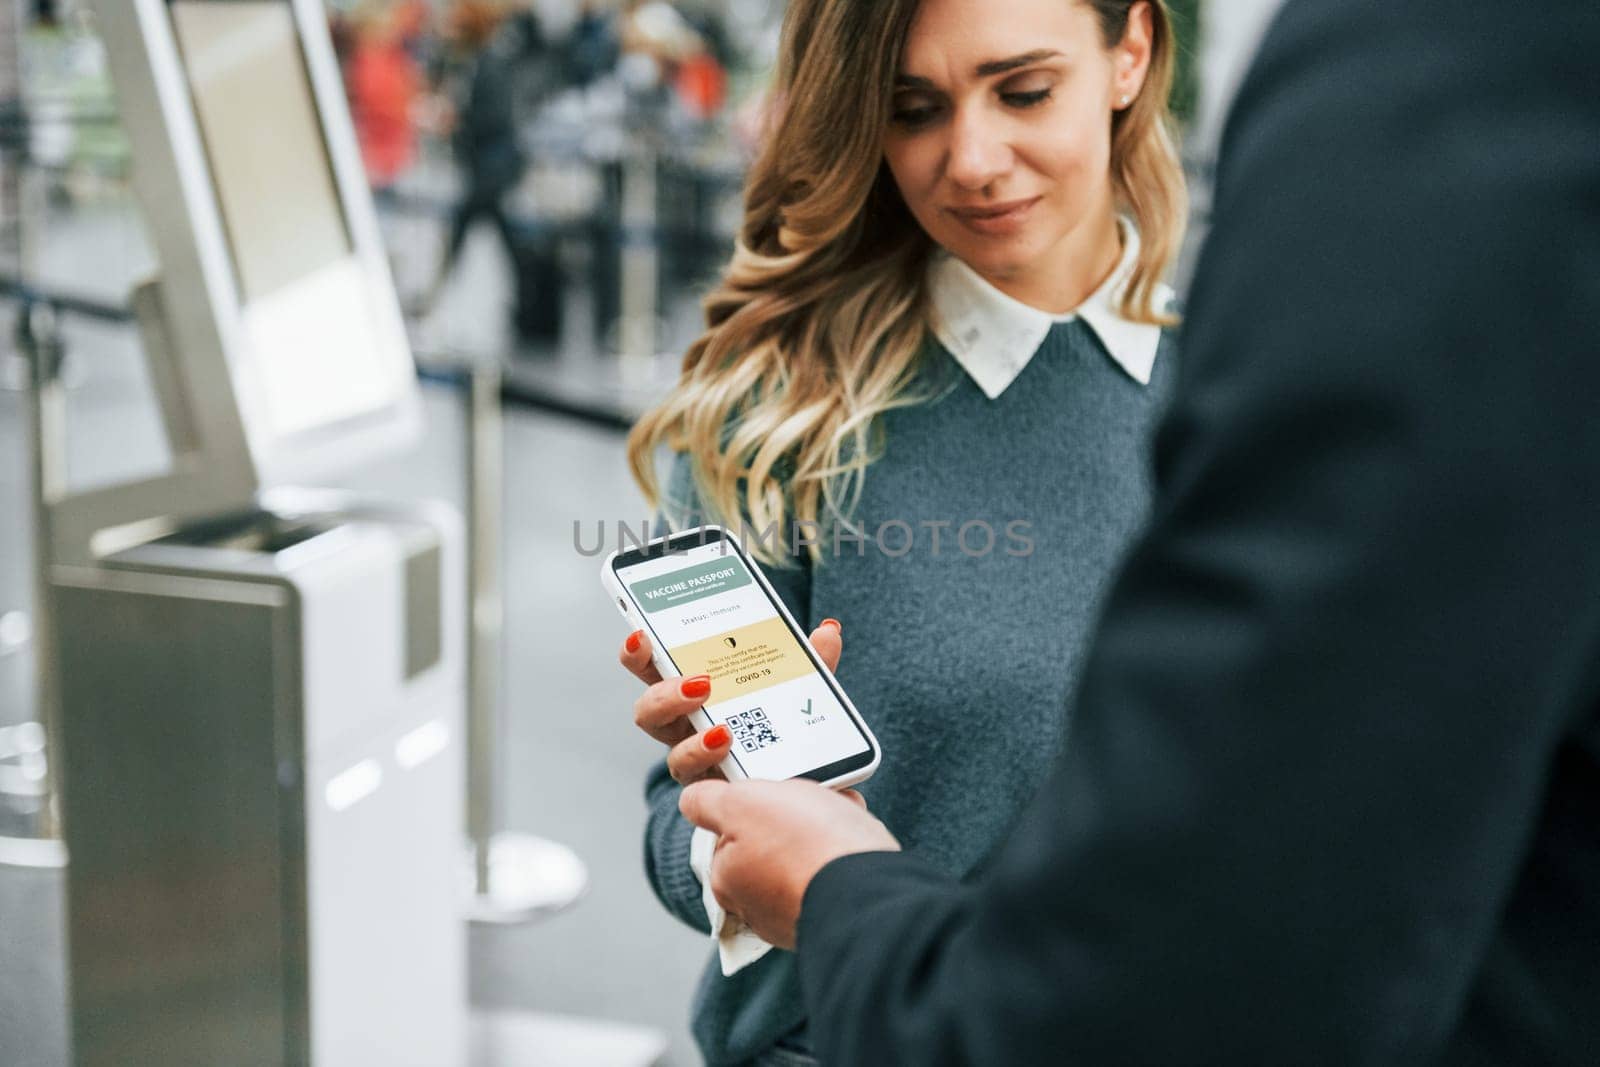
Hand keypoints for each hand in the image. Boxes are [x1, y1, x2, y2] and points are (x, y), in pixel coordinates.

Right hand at [619, 619, 843, 784]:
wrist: (800, 787)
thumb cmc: (780, 722)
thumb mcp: (797, 687)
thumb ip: (810, 662)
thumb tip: (828, 630)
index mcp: (693, 692)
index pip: (653, 669)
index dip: (638, 654)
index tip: (641, 635)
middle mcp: (685, 728)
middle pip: (649, 713)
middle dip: (665, 696)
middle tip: (699, 684)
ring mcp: (697, 762)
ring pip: (672, 757)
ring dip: (694, 743)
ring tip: (723, 732)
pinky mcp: (714, 793)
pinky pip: (702, 788)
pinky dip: (719, 770)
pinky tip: (737, 759)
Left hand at [678, 778, 899, 947]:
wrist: (871, 891)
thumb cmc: (805, 845)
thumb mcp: (741, 804)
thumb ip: (707, 800)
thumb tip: (692, 800)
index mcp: (727, 878)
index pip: (732, 828)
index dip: (756, 800)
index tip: (777, 790)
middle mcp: (756, 905)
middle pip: (772, 839)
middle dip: (795, 814)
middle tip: (814, 798)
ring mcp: (797, 911)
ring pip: (807, 851)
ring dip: (824, 826)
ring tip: (841, 813)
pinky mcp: (835, 913)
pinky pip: (834, 868)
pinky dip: (844, 848)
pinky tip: (856, 836)